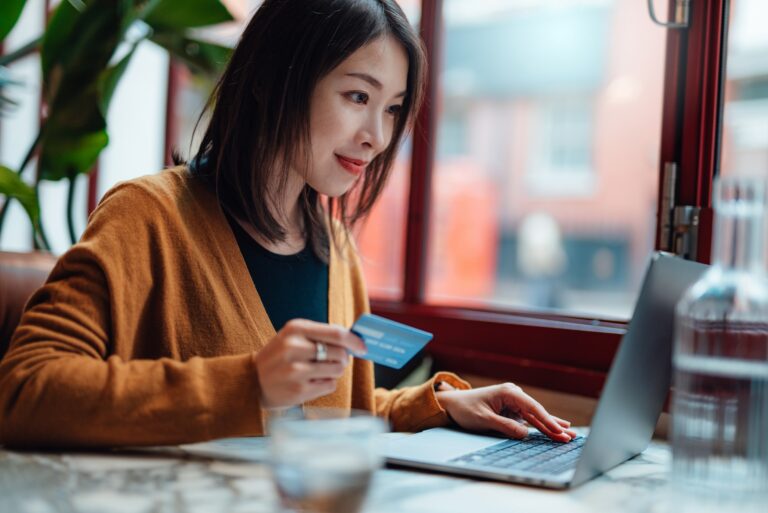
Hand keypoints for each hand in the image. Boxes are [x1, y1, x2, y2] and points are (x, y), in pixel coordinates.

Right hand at [254, 319, 366, 407]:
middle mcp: (294, 348)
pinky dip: (327, 384)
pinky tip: (312, 382)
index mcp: (295, 329)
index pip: (336, 333)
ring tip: (319, 371)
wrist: (250, 381)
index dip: (354, 341)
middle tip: (333, 361)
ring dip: (334, 371)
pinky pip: (330, 385)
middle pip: (340, 353)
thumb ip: (321, 335)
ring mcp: (296, 370)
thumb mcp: (293, 336)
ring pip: (337, 370)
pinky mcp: (298, 390)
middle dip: (342, 358)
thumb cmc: (278, 356)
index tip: (363, 346)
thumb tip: (354, 340)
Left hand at [436, 383, 576, 442]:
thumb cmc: (465, 409)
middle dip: (554, 425)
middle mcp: (514, 395)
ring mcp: (514, 403)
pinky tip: (555, 430)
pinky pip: (529, 420)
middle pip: (538, 413)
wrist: (452, 404)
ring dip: (551, 427)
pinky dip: (541, 426)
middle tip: (572, 437)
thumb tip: (525, 434)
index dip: (547, 421)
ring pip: (536, 418)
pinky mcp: (511, 411)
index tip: (559, 431)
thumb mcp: (484, 419)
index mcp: (509, 392)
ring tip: (569, 436)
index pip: (532, 408)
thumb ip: (505, 426)